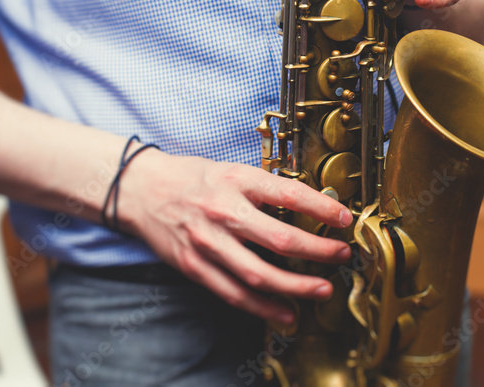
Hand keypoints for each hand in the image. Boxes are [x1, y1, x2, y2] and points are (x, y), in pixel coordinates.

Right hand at [117, 150, 352, 324]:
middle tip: (341, 255)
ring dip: (296, 286)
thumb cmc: (190, 178)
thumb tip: (306, 206)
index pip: (289, 193)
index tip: (344, 218)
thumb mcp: (230, 171)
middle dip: (318, 251)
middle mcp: (223, 211)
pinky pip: (234, 293)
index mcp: (236, 181)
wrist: (139, 189)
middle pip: (280, 239)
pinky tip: (286, 312)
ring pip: (259, 273)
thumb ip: (263, 189)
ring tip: (322, 289)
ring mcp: (207, 242)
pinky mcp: (194, 266)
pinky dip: (263, 307)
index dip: (321, 208)